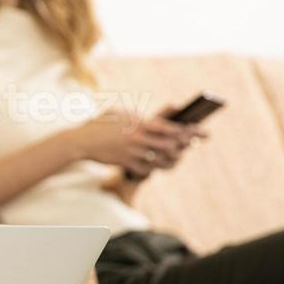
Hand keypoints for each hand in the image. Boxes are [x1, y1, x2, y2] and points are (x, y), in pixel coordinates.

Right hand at [69, 107, 205, 177]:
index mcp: (139, 124)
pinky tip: (158, 164)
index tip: (202, 131)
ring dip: (174, 159)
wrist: (81, 141)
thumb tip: (162, 115)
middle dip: (185, 146)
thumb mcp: (121, 113)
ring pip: (163, 160)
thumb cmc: (101, 124)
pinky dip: (155, 168)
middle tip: (192, 144)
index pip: (171, 128)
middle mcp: (138, 140)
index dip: (189, 130)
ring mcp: (133, 154)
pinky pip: (148, 170)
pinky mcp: (126, 164)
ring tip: (178, 156)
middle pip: (171, 146)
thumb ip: (142, 116)